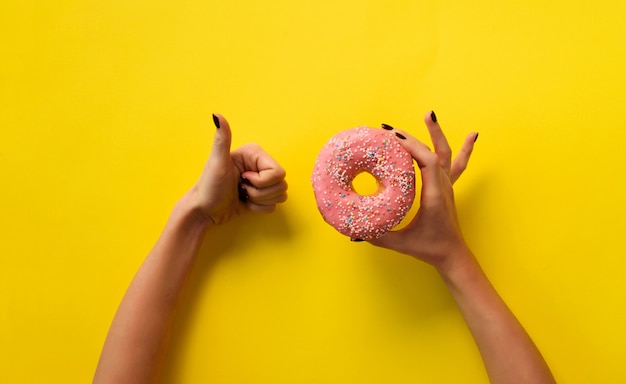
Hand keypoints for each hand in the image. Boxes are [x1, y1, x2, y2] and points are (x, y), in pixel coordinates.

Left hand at [191, 114, 287, 224]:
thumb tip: (217, 115)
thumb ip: (222, 139)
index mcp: (254, 154)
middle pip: (281, 184)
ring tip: (242, 195)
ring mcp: (261, 181)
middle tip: (241, 188)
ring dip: (260, 200)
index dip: (262, 181)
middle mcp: (259, 165)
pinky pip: (273, 205)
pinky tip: (245, 202)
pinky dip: (259, 208)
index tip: (242, 178)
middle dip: (260, 193)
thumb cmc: (208, 188)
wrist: (203, 211)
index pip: (278, 172)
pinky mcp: (261, 195)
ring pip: (280, 195)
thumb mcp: (217, 163)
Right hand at [369, 112, 477, 271]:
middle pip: (434, 153)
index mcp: (434, 196)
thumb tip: (353, 232)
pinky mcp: (446, 187)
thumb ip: (378, 237)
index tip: (393, 138)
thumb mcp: (402, 244)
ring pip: (447, 154)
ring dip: (436, 134)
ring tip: (429, 115)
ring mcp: (447, 186)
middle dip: (413, 137)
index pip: (428, 163)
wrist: (453, 255)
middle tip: (391, 129)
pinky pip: (457, 164)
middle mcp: (443, 187)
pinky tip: (472, 136)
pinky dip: (465, 149)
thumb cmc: (429, 249)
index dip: (412, 147)